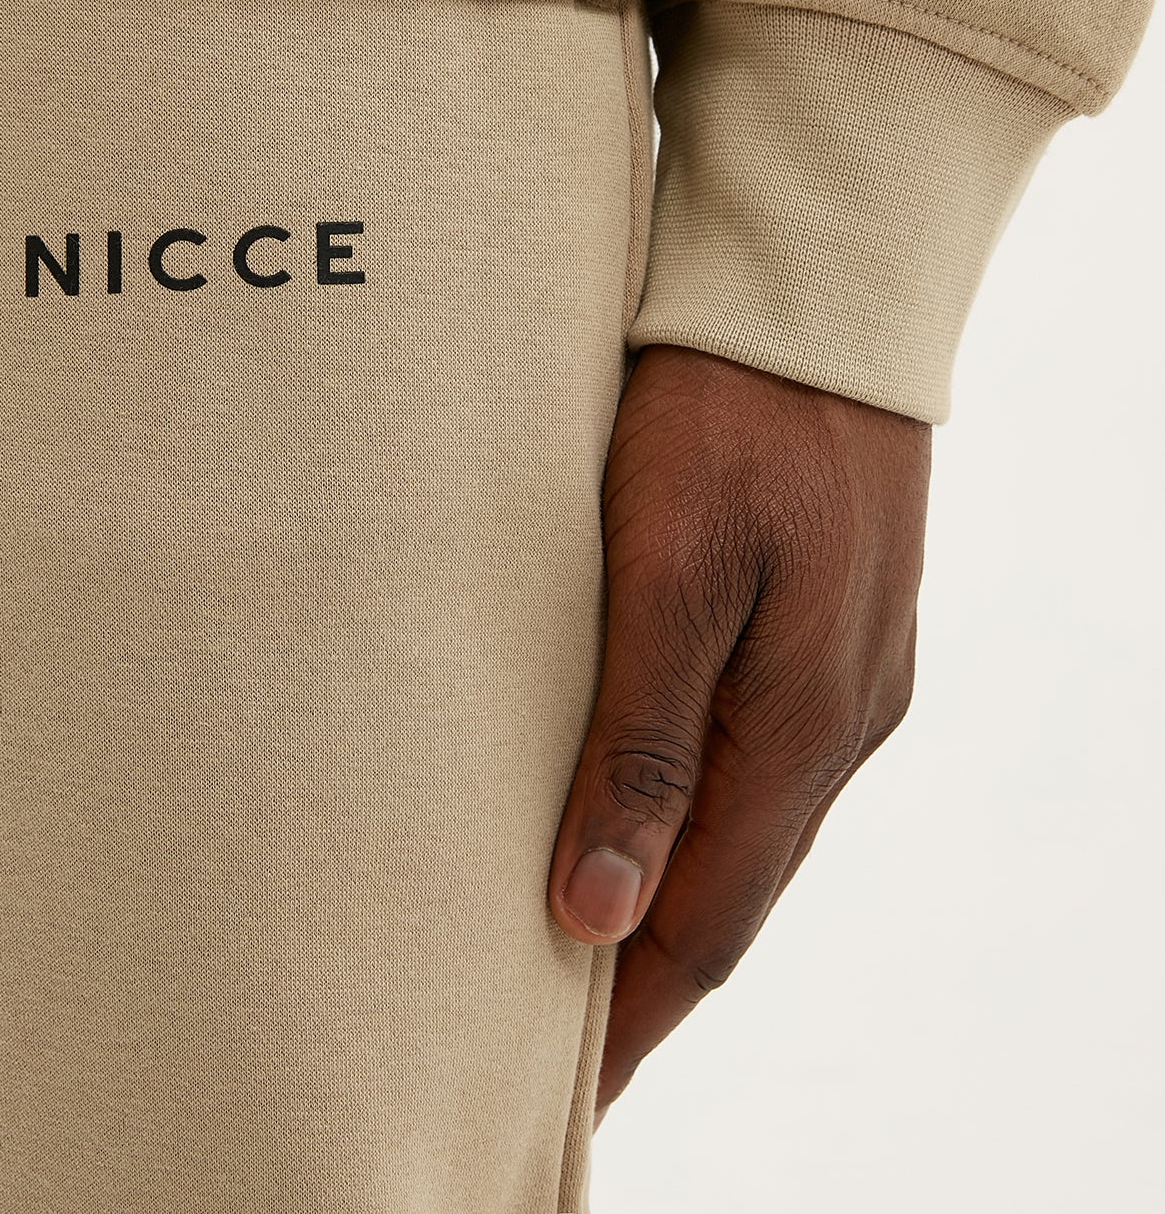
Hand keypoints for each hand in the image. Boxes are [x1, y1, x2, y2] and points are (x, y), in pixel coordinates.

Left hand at [547, 343, 930, 1124]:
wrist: (809, 296)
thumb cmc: (725, 414)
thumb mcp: (666, 570)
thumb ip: (639, 740)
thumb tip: (593, 911)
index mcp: (802, 724)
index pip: (704, 923)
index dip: (630, 1014)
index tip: (560, 1089)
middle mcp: (836, 721)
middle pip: (728, 890)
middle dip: (642, 972)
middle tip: (548, 1042)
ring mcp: (838, 674)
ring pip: (741, 828)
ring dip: (666, 892)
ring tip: (575, 946)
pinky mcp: (819, 627)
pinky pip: (750, 757)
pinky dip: (691, 813)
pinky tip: (639, 812)